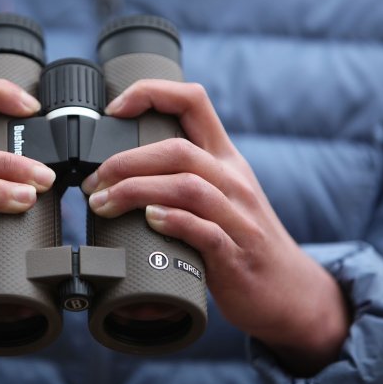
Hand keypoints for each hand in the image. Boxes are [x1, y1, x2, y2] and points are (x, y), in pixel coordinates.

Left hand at [82, 80, 348, 375]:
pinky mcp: (236, 255)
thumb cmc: (240, 237)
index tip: (114, 109)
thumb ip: (183, 174)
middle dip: (126, 161)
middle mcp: (234, 180)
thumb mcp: (220, 194)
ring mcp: (238, 217)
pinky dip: (174, 222)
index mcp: (225, 159)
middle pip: (178, 149)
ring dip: (135, 191)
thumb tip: (119, 168)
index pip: (193, 101)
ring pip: (187, 186)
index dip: (151, 93)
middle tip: (93, 182)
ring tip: (102, 204)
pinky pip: (205, 230)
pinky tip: (150, 221)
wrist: (289, 290)